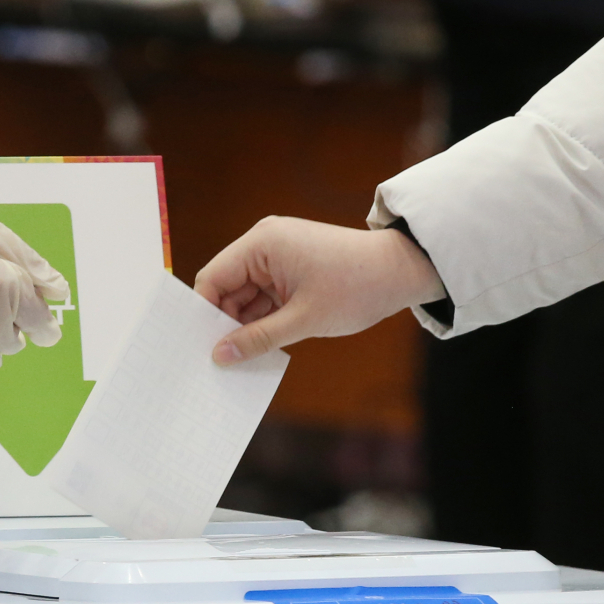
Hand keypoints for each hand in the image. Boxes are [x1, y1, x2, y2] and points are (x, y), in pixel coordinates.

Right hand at [194, 216, 446, 364]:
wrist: (404, 273)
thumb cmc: (357, 287)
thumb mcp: (303, 320)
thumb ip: (256, 338)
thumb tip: (219, 356)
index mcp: (262, 243)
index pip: (213, 278)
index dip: (203, 313)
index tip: (200, 346)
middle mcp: (265, 245)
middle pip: (226, 289)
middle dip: (225, 323)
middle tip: (220, 360)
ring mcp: (278, 258)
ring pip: (244, 297)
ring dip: (245, 326)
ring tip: (242, 358)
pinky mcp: (290, 271)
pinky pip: (264, 299)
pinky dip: (262, 321)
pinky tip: (261, 347)